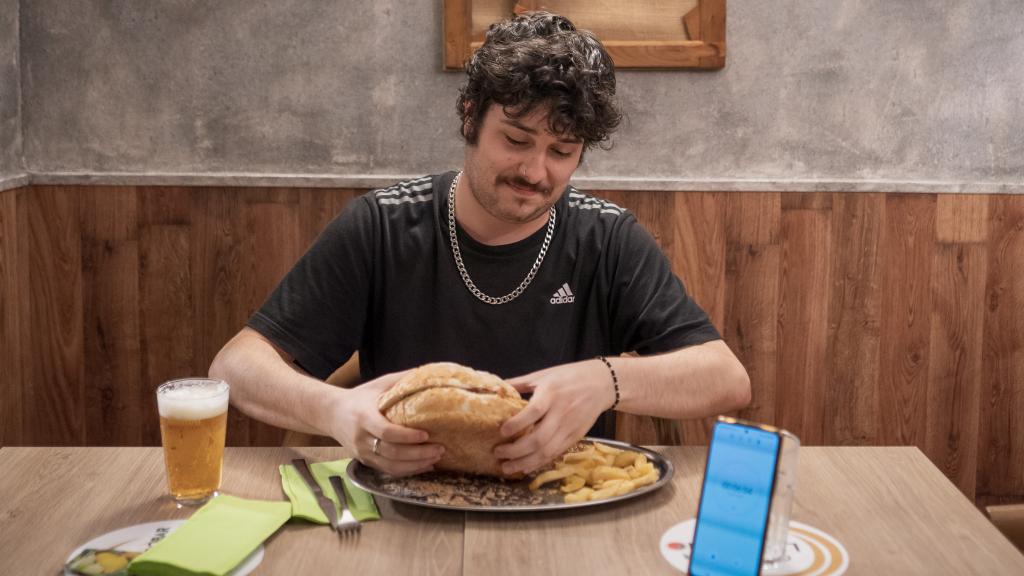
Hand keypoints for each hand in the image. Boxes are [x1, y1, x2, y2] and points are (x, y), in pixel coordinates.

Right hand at [326, 370, 444, 475]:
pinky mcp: (365, 462)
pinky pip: (388, 471)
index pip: (386, 432)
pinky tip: (424, 465)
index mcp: (364, 417)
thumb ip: (401, 380)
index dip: (407, 436)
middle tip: (439, 448)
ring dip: (416, 465)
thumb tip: (429, 373)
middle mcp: (361, 438)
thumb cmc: (359, 397)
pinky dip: (408, 471)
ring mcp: (362, 453)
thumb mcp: (378, 384)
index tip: (426, 434)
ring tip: (436, 458)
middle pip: (392, 452)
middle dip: (418, 453)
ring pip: (391, 466)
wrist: (331, 414)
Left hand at [493, 359, 615, 474]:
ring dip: (525, 463)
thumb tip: (495, 388)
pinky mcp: (575, 437)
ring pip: (547, 451)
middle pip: (539, 438)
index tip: (502, 431)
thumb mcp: (543, 375)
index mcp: (552, 393)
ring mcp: (570, 428)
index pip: (534, 412)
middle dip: (516, 450)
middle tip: (498, 453)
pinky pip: (555, 454)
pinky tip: (525, 467)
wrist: (602, 384)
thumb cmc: (569, 377)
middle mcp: (562, 412)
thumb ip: (519, 383)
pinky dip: (539, 463)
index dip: (517, 424)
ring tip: (507, 467)